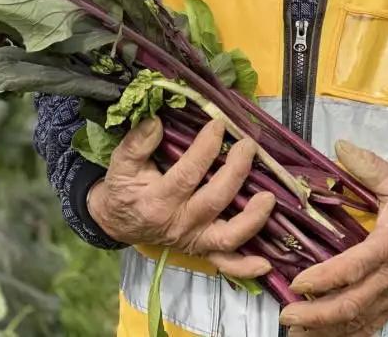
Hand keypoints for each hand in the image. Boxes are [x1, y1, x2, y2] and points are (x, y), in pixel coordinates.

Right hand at [87, 116, 274, 278]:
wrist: (118, 222)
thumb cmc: (124, 188)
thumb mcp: (121, 164)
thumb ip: (136, 144)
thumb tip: (156, 121)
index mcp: (157, 202)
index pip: (187, 174)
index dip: (206, 148)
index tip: (219, 124)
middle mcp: (178, 224)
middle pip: (214, 200)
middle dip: (236, 171)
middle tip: (248, 145)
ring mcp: (193, 240)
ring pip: (227, 236)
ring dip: (252, 219)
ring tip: (269, 196)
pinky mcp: (202, 249)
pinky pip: (226, 264)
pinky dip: (245, 267)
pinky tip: (265, 262)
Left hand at [278, 140, 387, 335]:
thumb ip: (367, 166)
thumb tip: (339, 146)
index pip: (351, 269)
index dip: (323, 279)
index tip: (296, 283)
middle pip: (352, 305)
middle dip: (317, 316)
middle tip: (287, 315)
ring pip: (361, 321)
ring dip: (328, 331)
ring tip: (298, 333)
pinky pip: (373, 323)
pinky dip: (350, 333)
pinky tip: (329, 336)